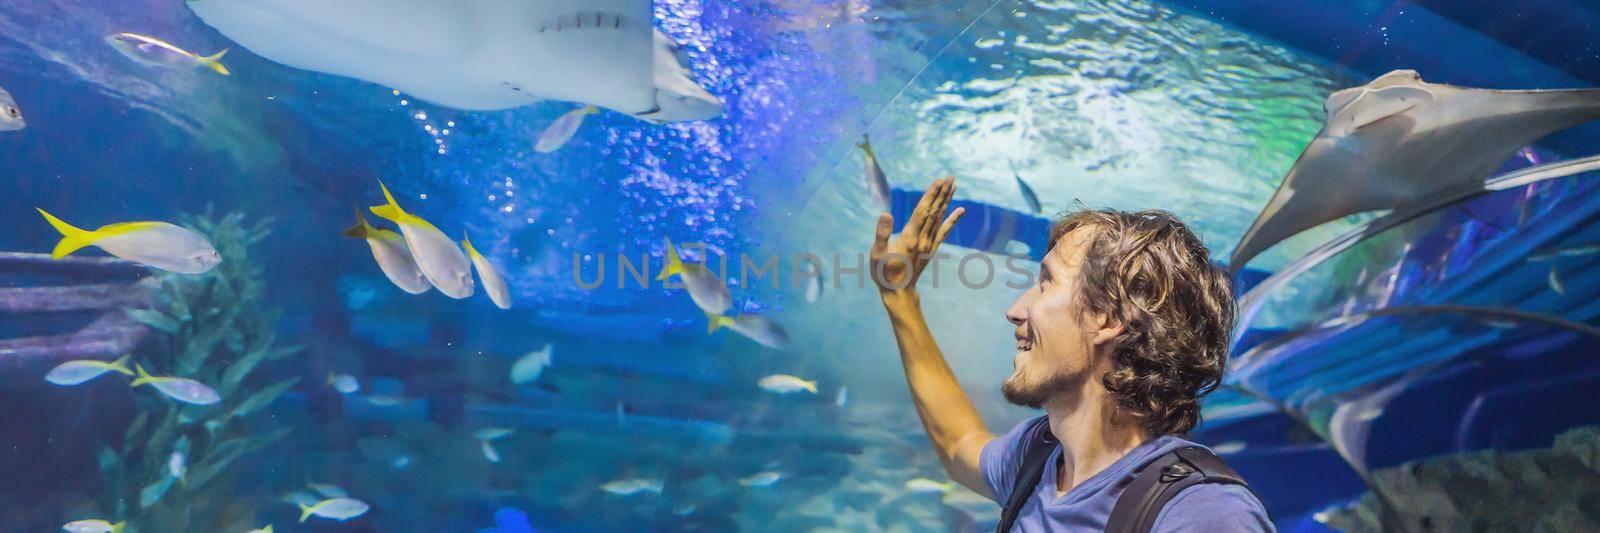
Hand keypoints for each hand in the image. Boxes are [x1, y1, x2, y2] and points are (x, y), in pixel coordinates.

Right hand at [871, 176, 965, 297]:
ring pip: (940, 218)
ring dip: (947, 200)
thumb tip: (886, 214)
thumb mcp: (877, 253)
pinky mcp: (930, 248)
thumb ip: (882, 233)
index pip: (922, 211)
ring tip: (953, 185)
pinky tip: (960, 210)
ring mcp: (928, 244)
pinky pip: (944, 231)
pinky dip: (952, 219)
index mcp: (909, 237)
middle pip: (934, 211)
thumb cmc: (883, 273)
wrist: (898, 292)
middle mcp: (922, 239)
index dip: (931, 195)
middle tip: (950, 177)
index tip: (939, 181)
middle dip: (942, 193)